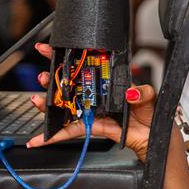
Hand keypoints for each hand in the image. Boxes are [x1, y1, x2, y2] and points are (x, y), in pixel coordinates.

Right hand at [25, 43, 168, 161]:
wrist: (151, 136)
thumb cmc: (149, 113)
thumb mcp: (149, 97)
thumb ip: (142, 93)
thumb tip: (131, 94)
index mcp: (106, 80)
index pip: (83, 63)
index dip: (65, 56)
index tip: (48, 49)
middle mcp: (95, 93)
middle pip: (68, 83)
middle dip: (51, 78)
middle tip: (43, 77)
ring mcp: (90, 110)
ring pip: (64, 105)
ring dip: (47, 103)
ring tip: (37, 100)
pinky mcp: (89, 126)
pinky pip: (69, 131)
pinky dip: (53, 136)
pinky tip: (39, 139)